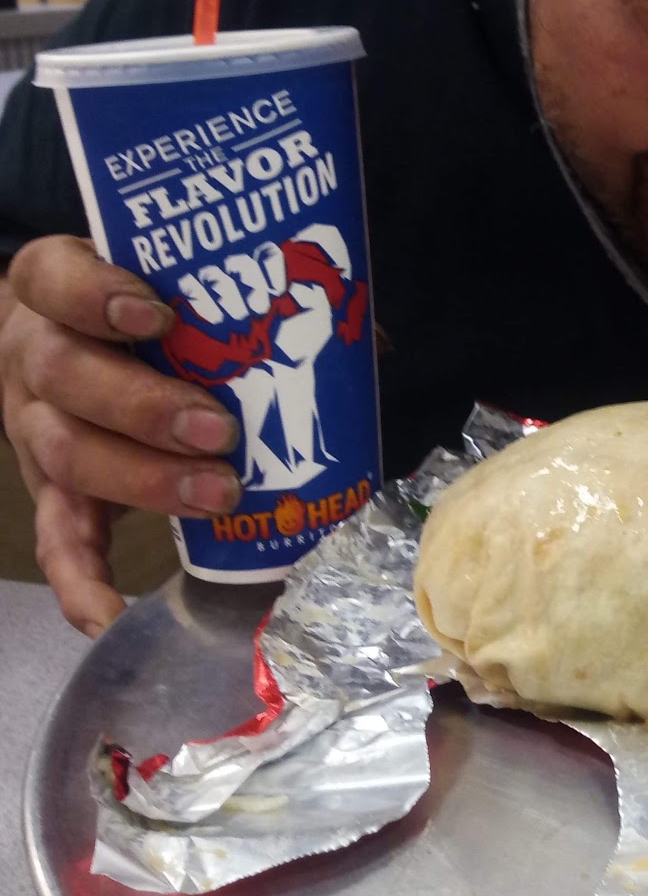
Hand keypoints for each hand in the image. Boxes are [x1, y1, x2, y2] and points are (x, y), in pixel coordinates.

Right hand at [0, 236, 239, 635]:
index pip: (54, 280)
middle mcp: (33, 356)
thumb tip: (365, 339)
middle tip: (219, 430)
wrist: (64, 343)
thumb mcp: (174, 288)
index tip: (159, 317)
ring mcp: (35, 427)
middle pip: (64, 376)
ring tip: (218, 493)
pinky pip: (54, 541)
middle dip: (144, 407)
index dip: (97, 296)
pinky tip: (112, 614)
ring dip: (143, 480)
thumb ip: (252, 300)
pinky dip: (81, 582)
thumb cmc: (141, 313)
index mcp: (57, 289)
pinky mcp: (47, 492)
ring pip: (66, 453)